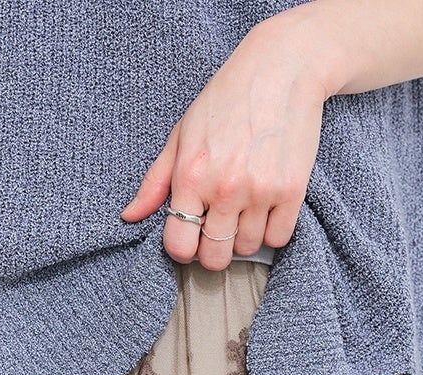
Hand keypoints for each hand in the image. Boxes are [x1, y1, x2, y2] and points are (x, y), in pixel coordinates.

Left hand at [120, 14, 331, 270]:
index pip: (179, 246)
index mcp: (191, 177)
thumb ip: (155, 182)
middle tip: (218, 229)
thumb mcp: (181, 135)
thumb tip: (130, 216)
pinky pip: (278, 238)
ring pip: (248, 249)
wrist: (281, 68)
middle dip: (213, 250)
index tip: (190, 238)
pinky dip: (272, 230)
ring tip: (244, 210)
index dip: (182, 249)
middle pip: (214, 257)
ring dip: (244, 237)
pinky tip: (265, 209)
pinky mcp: (293, 190)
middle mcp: (224, 189)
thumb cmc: (226, 100)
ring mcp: (260, 192)